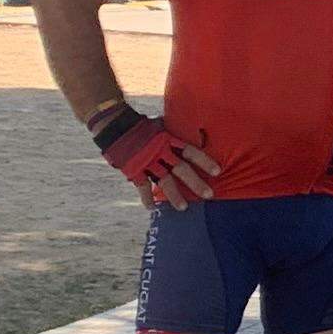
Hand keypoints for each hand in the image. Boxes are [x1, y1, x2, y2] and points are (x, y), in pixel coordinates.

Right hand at [99, 113, 217, 207]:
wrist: (114, 125)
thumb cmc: (142, 125)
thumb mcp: (161, 125)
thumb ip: (174, 132)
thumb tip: (194, 131)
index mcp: (168, 139)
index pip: (190, 151)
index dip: (204, 161)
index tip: (218, 171)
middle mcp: (159, 151)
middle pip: (181, 169)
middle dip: (196, 183)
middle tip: (209, 195)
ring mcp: (146, 162)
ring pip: (164, 181)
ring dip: (174, 196)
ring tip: (183, 208)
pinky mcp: (133, 169)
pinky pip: (142, 186)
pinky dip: (146, 197)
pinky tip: (151, 208)